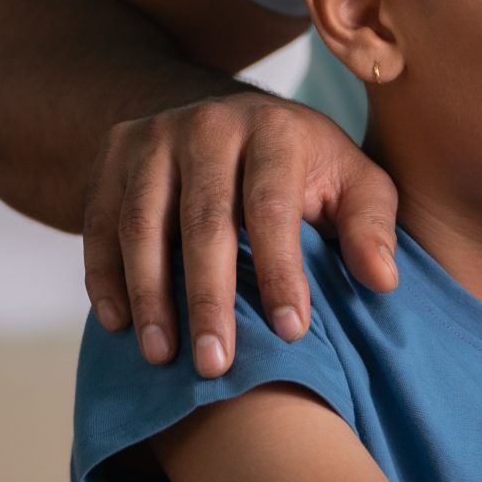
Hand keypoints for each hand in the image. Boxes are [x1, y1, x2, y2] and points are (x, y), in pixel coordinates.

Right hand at [82, 92, 398, 374]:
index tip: (291, 333)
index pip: (273, 206)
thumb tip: (382, 280)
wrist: (228, 116)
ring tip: (163, 356)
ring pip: (142, 224)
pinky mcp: (113, 155)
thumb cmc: (304, 166)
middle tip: (214, 364)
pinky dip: (104, 275)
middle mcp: (210, 124)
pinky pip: (98, 221)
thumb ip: (372, 225)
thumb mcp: (353, 181)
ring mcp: (154, 136)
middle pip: (204, 221)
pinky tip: (118, 325)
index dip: (281, 271)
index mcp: (275, 129)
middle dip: (208, 298)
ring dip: (149, 296)